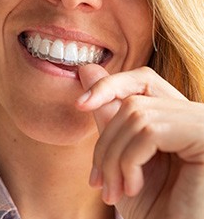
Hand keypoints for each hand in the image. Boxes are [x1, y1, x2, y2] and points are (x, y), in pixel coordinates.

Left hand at [76, 64, 203, 218]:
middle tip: (98, 180)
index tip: (81, 103)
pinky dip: (129, 162)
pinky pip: (149, 131)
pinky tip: (132, 187)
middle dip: (105, 142)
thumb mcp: (120, 155)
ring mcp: (199, 122)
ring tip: (113, 190)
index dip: (110, 85)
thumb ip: (107, 112)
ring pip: (136, 116)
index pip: (142, 80)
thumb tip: (87, 69)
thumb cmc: (149, 203)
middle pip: (132, 102)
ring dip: (114, 158)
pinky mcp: (202, 134)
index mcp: (173, 116)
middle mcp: (190, 113)